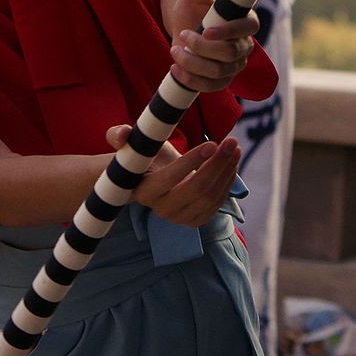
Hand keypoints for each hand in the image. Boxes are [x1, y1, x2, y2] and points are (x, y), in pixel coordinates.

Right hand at [106, 124, 240, 226]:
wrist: (150, 180)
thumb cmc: (142, 158)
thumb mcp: (132, 144)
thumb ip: (120, 135)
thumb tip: (121, 135)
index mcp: (144, 191)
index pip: (170, 178)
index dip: (192, 161)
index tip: (212, 143)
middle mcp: (161, 209)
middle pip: (196, 189)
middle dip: (217, 164)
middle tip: (231, 142)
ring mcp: (180, 218)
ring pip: (210, 197)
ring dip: (226, 171)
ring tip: (235, 148)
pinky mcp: (195, 220)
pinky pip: (217, 203)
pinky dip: (228, 182)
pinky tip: (232, 162)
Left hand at [164, 0, 257, 91]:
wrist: (185, 19)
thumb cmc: (193, 2)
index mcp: (245, 20)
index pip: (248, 27)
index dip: (229, 32)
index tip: (206, 31)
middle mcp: (243, 45)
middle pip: (230, 54)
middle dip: (202, 48)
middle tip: (184, 34)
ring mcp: (233, 64)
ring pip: (218, 73)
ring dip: (192, 64)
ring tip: (175, 50)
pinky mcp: (220, 79)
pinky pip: (211, 87)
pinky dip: (191, 80)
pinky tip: (174, 68)